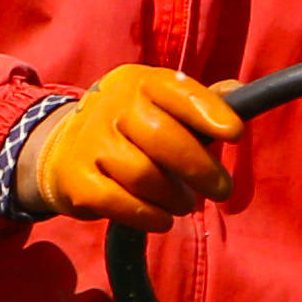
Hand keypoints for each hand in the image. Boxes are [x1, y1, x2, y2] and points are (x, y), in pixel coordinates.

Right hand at [24, 65, 241, 226]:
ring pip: (143, 174)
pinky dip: (148, 216)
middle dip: (200, 168)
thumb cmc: (130, 129)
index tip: (235, 134)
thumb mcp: (160, 105)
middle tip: (221, 189)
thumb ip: (199, 103)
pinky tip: (161, 219)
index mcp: (138, 82)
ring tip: (183, 204)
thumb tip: (241, 92)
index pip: (177, 91)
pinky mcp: (76, 179)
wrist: (61, 149)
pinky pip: (120, 203)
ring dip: (173, 197)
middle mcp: (110, 105)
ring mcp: (89, 141)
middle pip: (163, 137)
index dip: (209, 112)